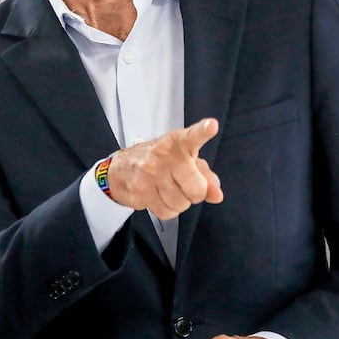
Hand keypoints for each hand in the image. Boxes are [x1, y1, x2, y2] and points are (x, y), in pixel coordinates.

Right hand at [106, 118, 221, 220]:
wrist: (121, 168)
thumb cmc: (159, 161)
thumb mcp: (185, 160)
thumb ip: (205, 175)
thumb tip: (217, 194)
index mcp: (179, 141)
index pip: (193, 136)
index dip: (204, 131)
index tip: (212, 126)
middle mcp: (164, 154)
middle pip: (196, 189)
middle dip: (195, 194)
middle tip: (185, 185)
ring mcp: (150, 172)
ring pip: (181, 204)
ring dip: (179, 203)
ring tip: (168, 189)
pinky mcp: (140, 189)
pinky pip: (166, 212)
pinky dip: (166, 210)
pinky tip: (158, 197)